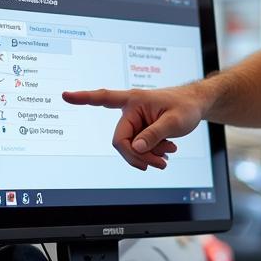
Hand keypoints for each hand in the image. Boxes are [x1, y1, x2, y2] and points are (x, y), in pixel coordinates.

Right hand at [61, 86, 201, 169]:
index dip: (83, 98)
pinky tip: (166, 151)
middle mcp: (130, 111)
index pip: (104, 99)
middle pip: (122, 143)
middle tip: (161, 164)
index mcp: (134, 101)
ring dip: (149, 155)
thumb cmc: (185, 107)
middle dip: (140, 156)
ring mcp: (135, 122)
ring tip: (169, 153)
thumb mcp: (174, 122)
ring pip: (131, 149)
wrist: (195, 106)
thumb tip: (136, 149)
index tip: (65, 95)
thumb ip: (154, 135)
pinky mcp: (140, 130)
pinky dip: (152, 153)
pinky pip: (139, 149)